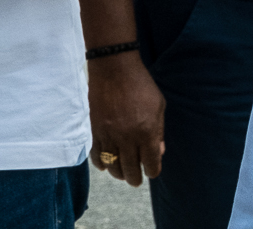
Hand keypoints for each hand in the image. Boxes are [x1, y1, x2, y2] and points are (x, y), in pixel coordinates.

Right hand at [88, 53, 165, 184]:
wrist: (114, 71)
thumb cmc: (142, 86)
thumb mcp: (159, 106)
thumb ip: (159, 131)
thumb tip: (159, 151)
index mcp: (147, 131)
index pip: (150, 161)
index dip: (152, 170)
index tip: (152, 173)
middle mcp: (127, 137)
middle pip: (130, 167)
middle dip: (134, 177)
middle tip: (136, 181)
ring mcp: (109, 136)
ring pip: (112, 165)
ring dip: (118, 173)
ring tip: (123, 175)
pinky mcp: (94, 132)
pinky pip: (96, 156)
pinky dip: (101, 164)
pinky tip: (106, 166)